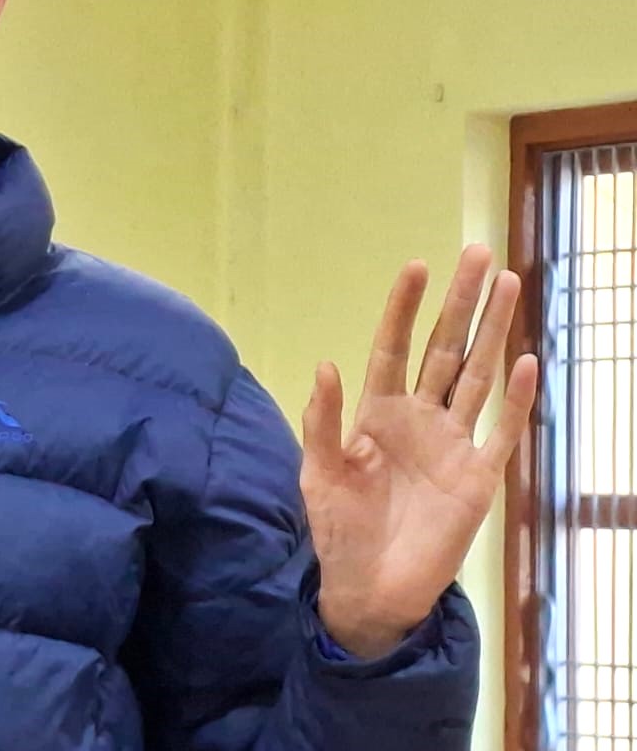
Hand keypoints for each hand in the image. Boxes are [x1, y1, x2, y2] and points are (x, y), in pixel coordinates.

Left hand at [301, 244, 537, 657]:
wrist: (369, 589)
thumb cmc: (338, 529)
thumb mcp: (319, 473)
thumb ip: (322, 421)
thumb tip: (324, 364)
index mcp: (376, 413)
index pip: (393, 348)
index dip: (404, 308)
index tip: (416, 266)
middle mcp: (418, 420)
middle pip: (444, 349)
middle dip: (460, 303)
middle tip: (478, 255)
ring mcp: (452, 445)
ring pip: (477, 376)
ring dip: (493, 332)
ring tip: (507, 285)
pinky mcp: (478, 478)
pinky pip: (501, 431)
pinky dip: (515, 398)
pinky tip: (526, 361)